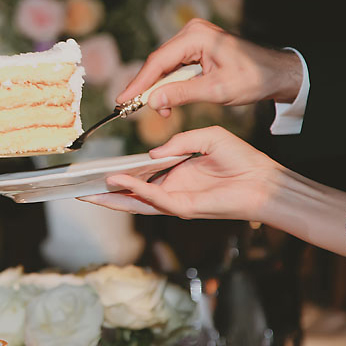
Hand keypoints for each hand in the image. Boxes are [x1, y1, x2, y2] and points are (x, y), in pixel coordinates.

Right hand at [80, 126, 284, 220]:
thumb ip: (179, 143)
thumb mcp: (206, 138)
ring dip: (113, 198)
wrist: (263, 179)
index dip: (121, 172)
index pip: (140, 174)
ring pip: (137, 202)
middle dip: (106, 193)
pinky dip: (136, 192)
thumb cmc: (241, 158)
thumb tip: (153, 153)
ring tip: (89, 192)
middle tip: (81, 188)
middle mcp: (171, 188)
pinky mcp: (184, 207)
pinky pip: (154, 199)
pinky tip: (121, 183)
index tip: (101, 169)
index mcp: (175, 173)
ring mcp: (176, 199)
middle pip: (131, 193)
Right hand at [116, 19, 302, 116]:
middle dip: (147, 88)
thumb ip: (182, 94)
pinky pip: (174, 67)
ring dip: (159, 89)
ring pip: (164, 66)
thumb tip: (152, 101)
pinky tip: (168, 101)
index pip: (158, 61)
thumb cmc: (253, 77)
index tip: (123, 99)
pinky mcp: (194, 47)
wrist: (275, 73)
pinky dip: (169, 85)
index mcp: (196, 37)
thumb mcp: (216, 90)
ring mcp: (192, 38)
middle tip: (132, 109)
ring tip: (161, 111)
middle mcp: (191, 32)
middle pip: (158, 63)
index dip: (139, 83)